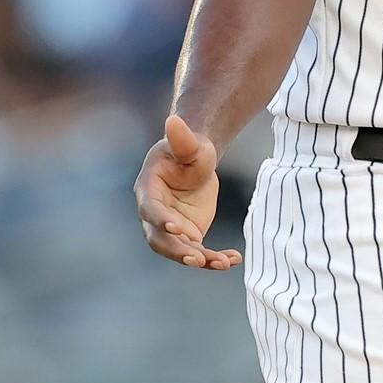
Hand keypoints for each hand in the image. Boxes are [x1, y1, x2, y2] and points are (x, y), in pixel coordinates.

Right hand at [134, 115, 241, 271]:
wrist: (198, 162)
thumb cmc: (189, 150)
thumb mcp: (189, 144)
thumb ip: (182, 138)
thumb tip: (173, 120)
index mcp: (148, 191)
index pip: (150, 209)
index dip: (160, 219)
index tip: (177, 227)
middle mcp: (155, 214)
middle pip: (160, 239)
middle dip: (178, 250)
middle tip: (197, 257)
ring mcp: (171, 227)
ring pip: (180, 250)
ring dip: (199, 259)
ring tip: (222, 263)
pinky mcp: (189, 235)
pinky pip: (200, 251)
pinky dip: (215, 258)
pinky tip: (234, 259)